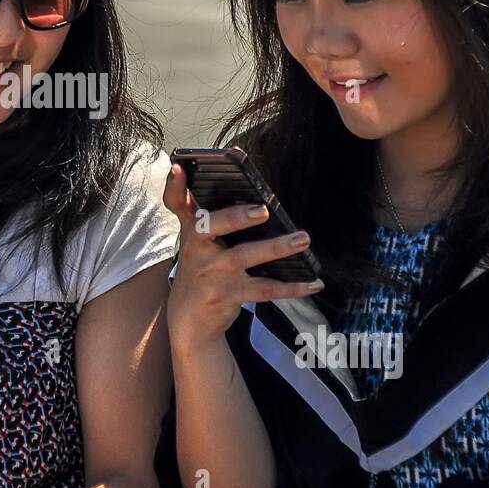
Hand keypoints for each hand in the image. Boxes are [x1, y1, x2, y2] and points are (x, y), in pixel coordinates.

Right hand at [163, 163, 322, 351]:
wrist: (189, 320)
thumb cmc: (201, 270)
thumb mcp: (198, 243)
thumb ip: (216, 218)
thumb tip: (258, 200)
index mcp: (191, 229)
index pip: (176, 202)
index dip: (175, 185)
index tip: (179, 167)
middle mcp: (196, 248)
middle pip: (210, 226)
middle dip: (236, 217)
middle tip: (263, 210)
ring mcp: (211, 273)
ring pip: (245, 256)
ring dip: (277, 248)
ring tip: (302, 239)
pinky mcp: (227, 295)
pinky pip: (264, 289)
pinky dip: (292, 287)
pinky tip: (313, 283)